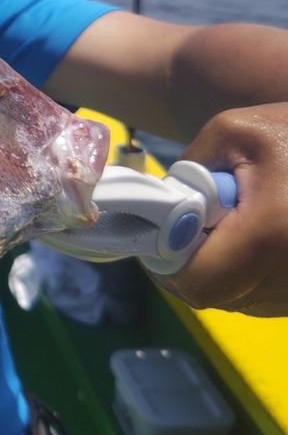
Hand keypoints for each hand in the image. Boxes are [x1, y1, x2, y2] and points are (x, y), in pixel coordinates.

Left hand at [156, 103, 287, 315]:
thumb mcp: (231, 133)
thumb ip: (188, 171)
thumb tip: (164, 207)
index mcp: (270, 234)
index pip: (198, 282)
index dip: (170, 262)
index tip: (167, 232)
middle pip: (216, 295)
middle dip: (195, 263)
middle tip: (198, 226)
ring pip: (241, 301)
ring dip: (225, 270)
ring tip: (236, 226)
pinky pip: (267, 297)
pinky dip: (251, 273)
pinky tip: (260, 238)